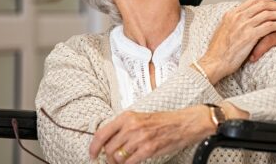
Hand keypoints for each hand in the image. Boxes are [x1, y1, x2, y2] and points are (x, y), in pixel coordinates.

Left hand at [89, 107, 212, 163]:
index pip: (102, 133)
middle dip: (108, 157)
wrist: (182, 123)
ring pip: (117, 157)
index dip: (93, 147)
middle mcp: (131, 126)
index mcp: (127, 117)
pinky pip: (129, 162)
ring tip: (124, 160)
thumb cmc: (162, 121)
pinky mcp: (148, 149)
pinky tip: (132, 161)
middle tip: (112, 160)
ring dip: (118, 162)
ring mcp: (139, 138)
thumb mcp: (139, 118)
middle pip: (108, 148)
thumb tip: (106, 141)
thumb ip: (122, 127)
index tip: (92, 154)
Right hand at [199, 0, 275, 82]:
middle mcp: (237, 16)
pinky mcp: (249, 35)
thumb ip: (234, 23)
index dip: (268, 1)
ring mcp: (243, 25)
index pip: (253, 1)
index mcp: (231, 13)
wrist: (214, 62)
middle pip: (263, 4)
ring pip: (268, 14)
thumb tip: (243, 21)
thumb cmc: (219, 51)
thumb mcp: (224, 31)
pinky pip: (270, 26)